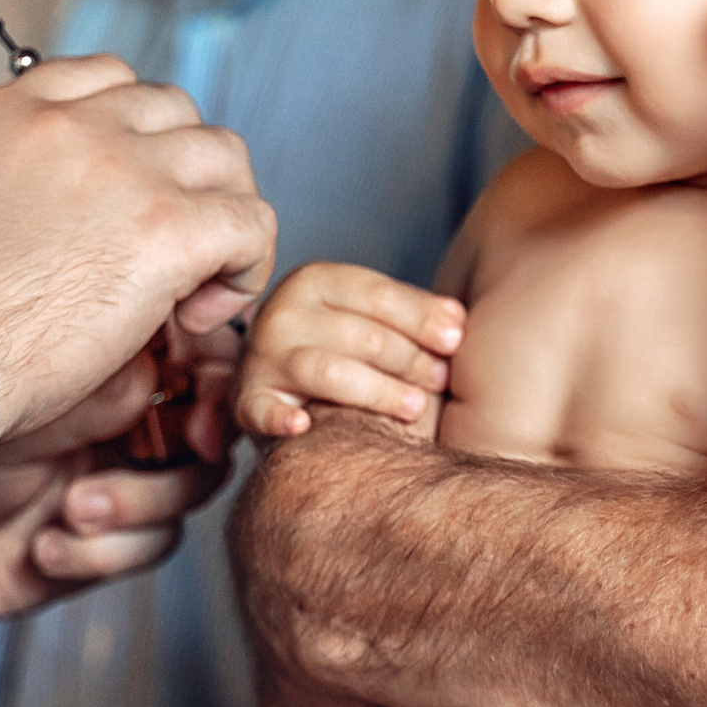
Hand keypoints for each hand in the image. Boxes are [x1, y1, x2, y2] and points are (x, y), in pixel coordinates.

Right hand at [0, 55, 275, 446]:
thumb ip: (4, 177)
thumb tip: (52, 205)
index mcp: (8, 110)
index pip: (109, 78)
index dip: (138, 136)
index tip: (132, 193)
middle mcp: (70, 122)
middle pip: (177, 112)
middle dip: (186, 175)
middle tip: (168, 245)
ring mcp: (124, 169)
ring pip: (225, 159)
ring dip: (221, 217)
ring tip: (194, 284)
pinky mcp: (165, 229)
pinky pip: (250, 223)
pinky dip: (244, 267)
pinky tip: (203, 313)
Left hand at [0, 345, 232, 626]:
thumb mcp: (54, 359)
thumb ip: (135, 353)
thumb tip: (182, 373)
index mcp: (110, 343)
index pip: (199, 352)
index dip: (217, 378)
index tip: (207, 401)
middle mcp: (113, 407)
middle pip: (206, 425)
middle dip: (193, 446)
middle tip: (185, 445)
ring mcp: (105, 473)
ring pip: (186, 492)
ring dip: (138, 503)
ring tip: (74, 506)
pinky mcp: (92, 539)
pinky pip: (147, 549)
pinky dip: (102, 553)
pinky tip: (46, 545)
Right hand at [236, 263, 462, 440]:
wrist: (281, 386)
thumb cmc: (343, 349)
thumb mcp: (373, 318)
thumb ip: (413, 314)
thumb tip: (457, 320)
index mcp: (314, 281)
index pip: (376, 295)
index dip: (420, 317)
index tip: (457, 339)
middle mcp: (282, 313)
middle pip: (360, 335)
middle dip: (410, 359)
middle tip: (443, 380)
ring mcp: (262, 358)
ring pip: (329, 371)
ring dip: (379, 391)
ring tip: (416, 407)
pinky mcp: (249, 401)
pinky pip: (262, 411)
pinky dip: (279, 419)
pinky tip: (303, 426)